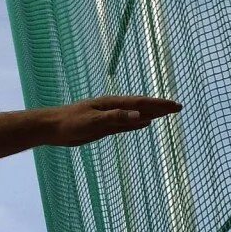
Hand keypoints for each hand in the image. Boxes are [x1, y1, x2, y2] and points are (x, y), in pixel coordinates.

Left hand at [48, 95, 180, 146]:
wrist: (52, 128)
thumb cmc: (69, 122)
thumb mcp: (93, 121)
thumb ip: (115, 118)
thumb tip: (138, 115)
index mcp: (112, 104)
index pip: (141, 103)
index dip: (160, 105)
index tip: (175, 106)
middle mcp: (113, 109)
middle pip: (142, 107)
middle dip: (160, 107)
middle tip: (178, 108)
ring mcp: (109, 118)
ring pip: (136, 115)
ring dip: (152, 114)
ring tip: (166, 114)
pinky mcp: (104, 128)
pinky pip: (126, 125)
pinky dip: (137, 124)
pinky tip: (145, 123)